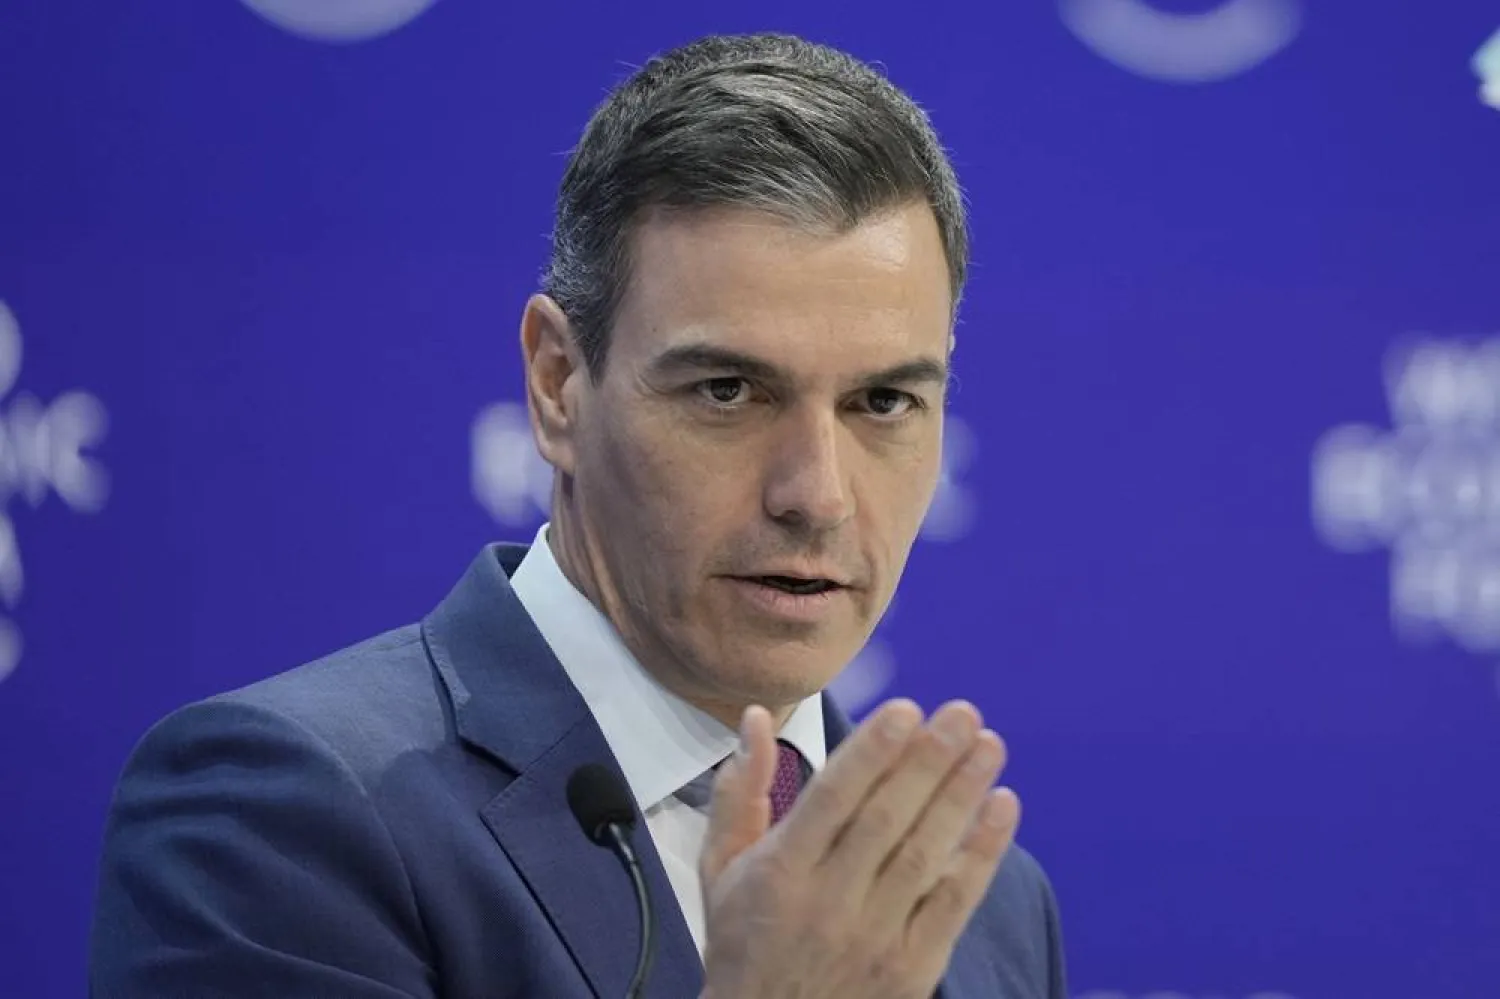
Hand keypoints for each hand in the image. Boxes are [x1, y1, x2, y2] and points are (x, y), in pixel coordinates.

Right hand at [698, 698, 1018, 998]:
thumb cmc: (744, 943)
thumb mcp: (719, 869)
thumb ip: (738, 791)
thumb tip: (758, 718)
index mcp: (779, 872)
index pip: (832, 799)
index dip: (871, 752)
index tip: (905, 710)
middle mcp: (827, 902)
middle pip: (886, 819)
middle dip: (929, 760)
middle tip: (964, 713)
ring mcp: (874, 937)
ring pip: (924, 854)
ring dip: (962, 794)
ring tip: (989, 745)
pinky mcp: (912, 967)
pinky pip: (953, 902)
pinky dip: (981, 853)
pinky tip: (1001, 806)